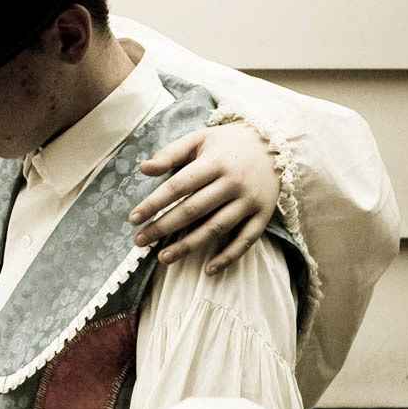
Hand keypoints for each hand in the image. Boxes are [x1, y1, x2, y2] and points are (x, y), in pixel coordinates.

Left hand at [129, 124, 280, 274]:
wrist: (274, 145)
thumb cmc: (227, 143)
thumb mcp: (199, 139)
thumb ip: (171, 153)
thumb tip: (143, 169)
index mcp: (214, 162)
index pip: (178, 186)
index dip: (154, 203)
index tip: (133, 218)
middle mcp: (233, 183)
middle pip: (194, 210)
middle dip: (164, 227)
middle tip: (140, 241)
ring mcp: (250, 201)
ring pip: (216, 228)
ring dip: (189, 246)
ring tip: (163, 257)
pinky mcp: (264, 215)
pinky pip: (246, 240)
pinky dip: (228, 257)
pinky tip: (208, 270)